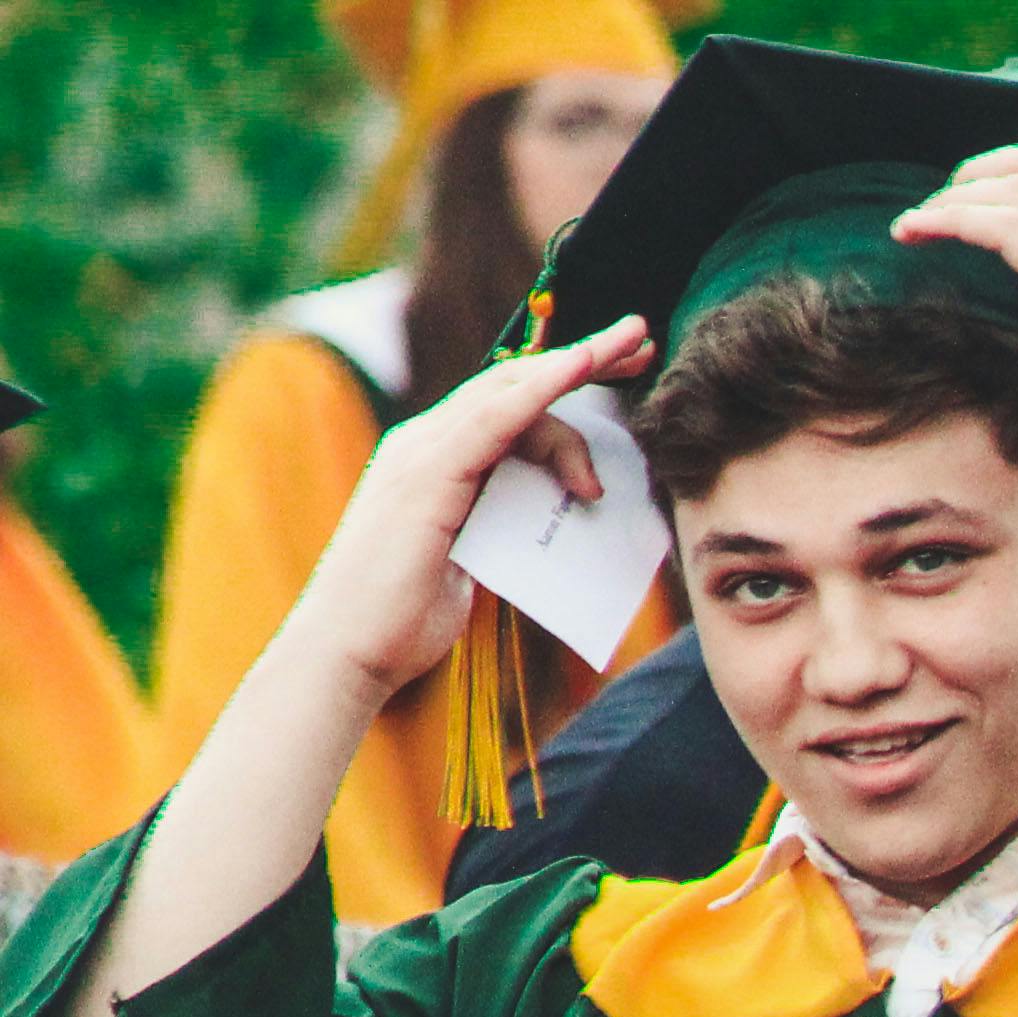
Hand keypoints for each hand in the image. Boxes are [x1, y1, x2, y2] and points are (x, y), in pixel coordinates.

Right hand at [281, 316, 650, 700]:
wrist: (348, 650)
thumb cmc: (406, 617)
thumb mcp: (477, 560)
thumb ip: (508, 527)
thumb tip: (558, 520)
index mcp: (437, 462)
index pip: (507, 405)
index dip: (563, 378)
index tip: (619, 364)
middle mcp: (425, 444)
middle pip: (513, 383)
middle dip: (581, 357)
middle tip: (641, 338)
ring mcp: (422, 454)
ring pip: (509, 393)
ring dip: (575, 367)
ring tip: (632, 356)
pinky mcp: (427, 474)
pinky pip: (493, 418)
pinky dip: (539, 390)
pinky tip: (578, 370)